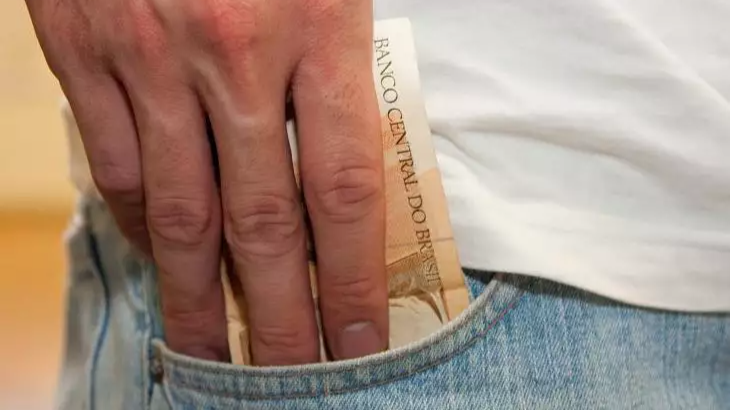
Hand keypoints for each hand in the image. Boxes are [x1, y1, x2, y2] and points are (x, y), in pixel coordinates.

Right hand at [26, 0, 386, 364]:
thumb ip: (334, 72)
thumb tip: (337, 176)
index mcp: (318, 28)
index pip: (345, 190)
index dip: (352, 282)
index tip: (358, 344)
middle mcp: (233, 54)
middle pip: (262, 222)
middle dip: (277, 317)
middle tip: (288, 374)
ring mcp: (151, 57)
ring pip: (180, 210)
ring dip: (199, 295)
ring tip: (212, 352)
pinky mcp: (84, 51)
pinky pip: (115, 166)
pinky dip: (138, 224)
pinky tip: (159, 256)